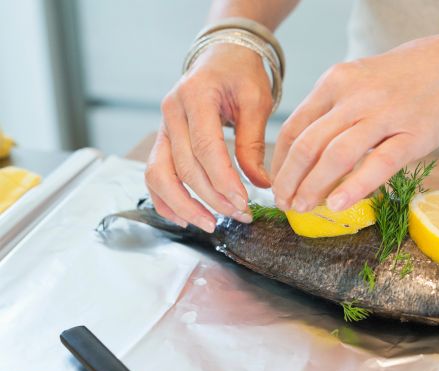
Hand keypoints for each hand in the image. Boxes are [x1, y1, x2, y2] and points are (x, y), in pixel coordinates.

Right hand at [145, 44, 273, 231]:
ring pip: (159, 175)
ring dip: (183, 205)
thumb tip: (261, 184)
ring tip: (210, 224)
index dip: (223, 180)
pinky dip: (165, 199)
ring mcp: (163, 127)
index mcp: (196, 96)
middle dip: (212, 198)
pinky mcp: (163, 140)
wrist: (221, 56)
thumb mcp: (256, 100)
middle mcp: (172, 112)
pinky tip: (185, 218)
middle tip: (240, 216)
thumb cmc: (241, 74)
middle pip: (184, 167)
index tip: (243, 202)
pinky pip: (154, 175)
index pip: (206, 148)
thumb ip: (254, 142)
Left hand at [270, 32, 438, 212]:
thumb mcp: (361, 80)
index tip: (277, 183)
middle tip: (285, 203)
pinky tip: (338, 204)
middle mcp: (355, 96)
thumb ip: (335, 109)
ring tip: (304, 208)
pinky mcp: (412, 135)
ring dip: (314, 187)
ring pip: (336, 156)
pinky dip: (354, 187)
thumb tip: (308, 153)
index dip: (280, 162)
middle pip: (308, 144)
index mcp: (336, 81)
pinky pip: (377, 165)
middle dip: (290, 180)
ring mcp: (384, 115)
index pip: (295, 127)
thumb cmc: (409, 77)